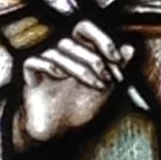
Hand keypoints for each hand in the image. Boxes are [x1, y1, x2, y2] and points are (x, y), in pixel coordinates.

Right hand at [22, 20, 133, 141]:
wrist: (60, 131)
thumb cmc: (80, 106)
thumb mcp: (105, 87)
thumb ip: (116, 67)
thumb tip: (130, 48)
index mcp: (78, 52)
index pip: (84, 29)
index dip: (101, 39)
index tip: (117, 58)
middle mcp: (61, 55)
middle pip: (71, 41)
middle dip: (93, 58)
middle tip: (106, 77)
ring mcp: (45, 65)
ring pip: (56, 52)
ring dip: (79, 68)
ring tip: (93, 84)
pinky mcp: (30, 78)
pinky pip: (33, 62)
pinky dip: (47, 66)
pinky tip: (60, 77)